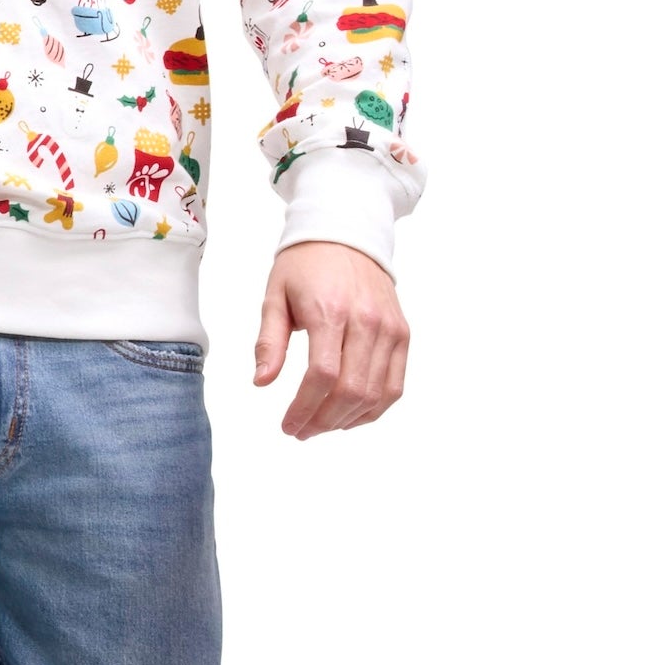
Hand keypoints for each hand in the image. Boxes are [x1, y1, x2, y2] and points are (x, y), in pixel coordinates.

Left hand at [255, 238, 407, 435]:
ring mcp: (390, 330)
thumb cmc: (304, 265)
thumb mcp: (275, 295)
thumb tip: (262, 382)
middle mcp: (366, 322)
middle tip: (301, 431)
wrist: (345, 233)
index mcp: (330, 311)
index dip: (304, 408)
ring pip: (376, 394)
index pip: (322, 375)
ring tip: (321, 426)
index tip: (288, 425)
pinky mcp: (402, 334)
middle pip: (351, 390)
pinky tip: (350, 417)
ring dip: (348, 420)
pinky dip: (375, 409)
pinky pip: (395, 385)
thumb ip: (270, 340)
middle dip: (324, 420)